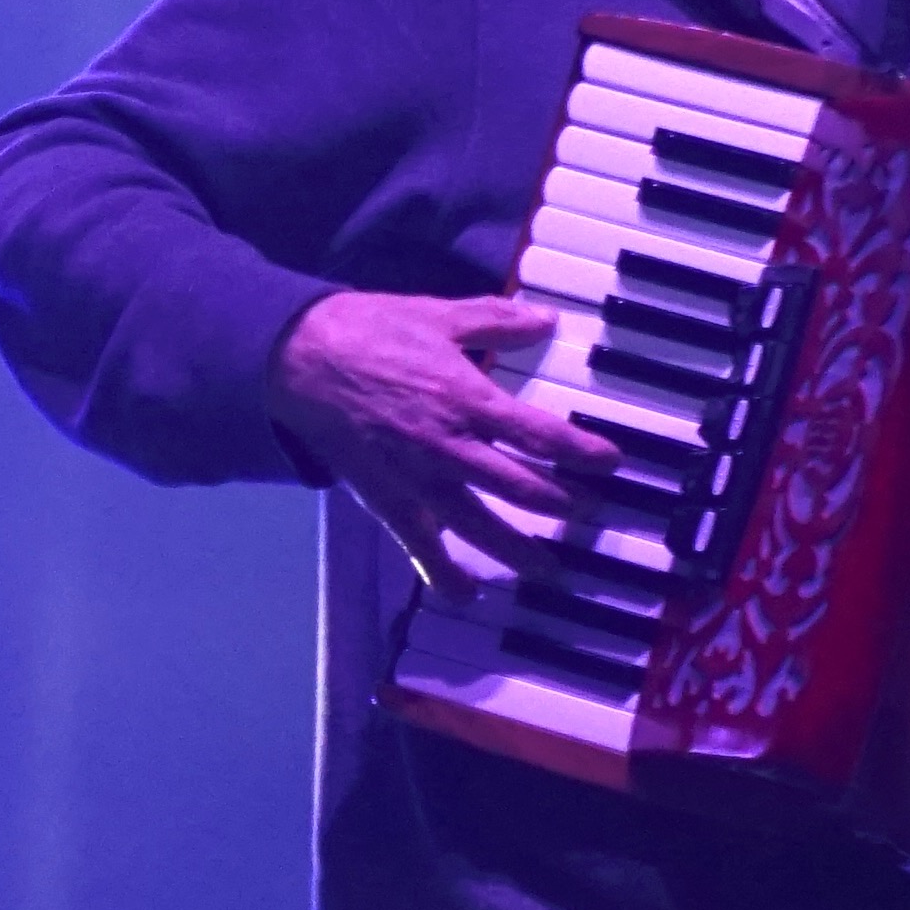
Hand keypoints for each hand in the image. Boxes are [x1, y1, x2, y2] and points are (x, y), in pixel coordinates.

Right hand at [268, 289, 614, 590]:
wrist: (299, 359)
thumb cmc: (367, 331)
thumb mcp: (437, 314)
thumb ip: (495, 320)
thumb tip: (545, 321)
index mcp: (466, 398)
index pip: (538, 434)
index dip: (580, 452)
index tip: (610, 463)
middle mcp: (449, 446)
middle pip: (520, 486)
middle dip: (562, 503)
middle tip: (590, 512)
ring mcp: (417, 478)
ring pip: (479, 525)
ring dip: (518, 550)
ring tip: (548, 569)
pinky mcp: (386, 498)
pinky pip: (418, 545)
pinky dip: (442, 574)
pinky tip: (465, 594)